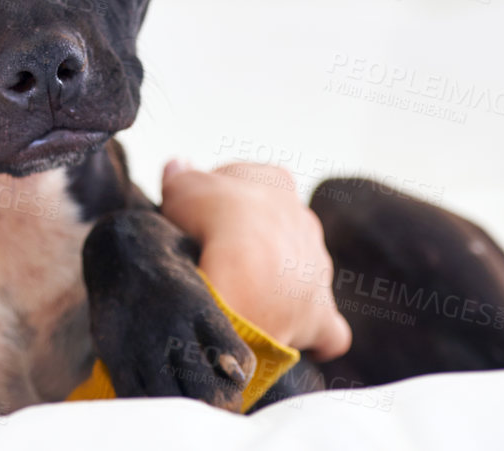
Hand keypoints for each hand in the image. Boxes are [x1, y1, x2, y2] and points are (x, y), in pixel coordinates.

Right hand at [159, 159, 351, 360]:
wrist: (248, 274)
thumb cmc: (214, 221)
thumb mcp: (182, 188)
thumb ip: (179, 177)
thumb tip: (177, 166)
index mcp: (276, 183)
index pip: (244, 182)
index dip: (215, 199)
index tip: (195, 217)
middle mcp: (305, 222)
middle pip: (273, 228)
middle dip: (249, 241)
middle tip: (213, 258)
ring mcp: (316, 268)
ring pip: (298, 272)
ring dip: (276, 284)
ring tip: (238, 298)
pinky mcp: (321, 313)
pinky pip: (326, 327)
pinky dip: (314, 332)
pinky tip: (291, 335)